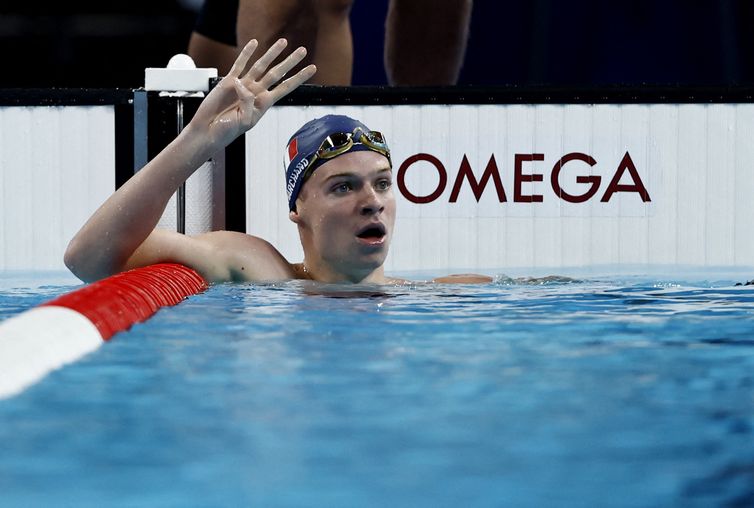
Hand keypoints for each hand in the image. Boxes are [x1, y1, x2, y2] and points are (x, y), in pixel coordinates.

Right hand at [189, 38, 316, 149]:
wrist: (208, 131)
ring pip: (261, 65)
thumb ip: (248, 102)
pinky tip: (254, 43)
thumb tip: (243, 84)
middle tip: (303, 50)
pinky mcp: (228, 81)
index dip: (299, 77)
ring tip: (283, 41)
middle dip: (291, 61)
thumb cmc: (226, 131)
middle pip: (277, 73)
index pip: (286, 87)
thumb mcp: (244, 120)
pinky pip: (240, 64)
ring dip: (272, 53)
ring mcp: (243, 85)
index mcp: (263, 103)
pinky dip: (247, 53)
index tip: (312, 68)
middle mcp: (256, 92)